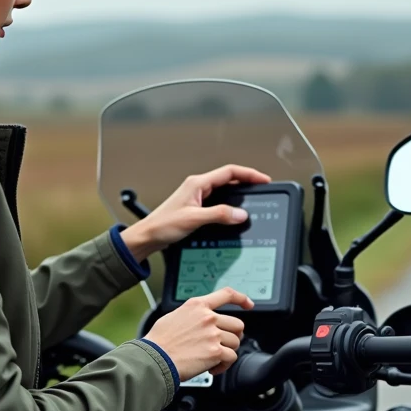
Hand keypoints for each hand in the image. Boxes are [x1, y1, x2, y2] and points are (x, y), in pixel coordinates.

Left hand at [119, 164, 271, 260]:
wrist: (147, 237)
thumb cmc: (162, 225)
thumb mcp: (194, 219)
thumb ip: (218, 214)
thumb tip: (240, 213)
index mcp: (197, 183)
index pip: (229, 172)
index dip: (248, 174)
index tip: (263, 180)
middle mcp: (197, 187)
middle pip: (228, 179)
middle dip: (247, 183)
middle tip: (262, 189)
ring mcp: (196, 197)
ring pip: (224, 192)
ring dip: (238, 195)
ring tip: (253, 201)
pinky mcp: (196, 208)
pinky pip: (218, 203)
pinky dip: (229, 207)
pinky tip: (234, 215)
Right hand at [145, 287, 254, 378]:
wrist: (154, 358)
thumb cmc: (159, 341)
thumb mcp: (174, 316)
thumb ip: (191, 316)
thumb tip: (198, 322)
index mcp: (197, 305)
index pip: (226, 294)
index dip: (242, 299)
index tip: (249, 305)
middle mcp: (208, 317)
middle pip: (237, 324)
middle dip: (233, 336)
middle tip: (224, 345)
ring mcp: (213, 334)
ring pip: (236, 342)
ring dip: (227, 352)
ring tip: (213, 359)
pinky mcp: (215, 351)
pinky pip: (231, 358)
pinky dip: (224, 366)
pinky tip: (212, 368)